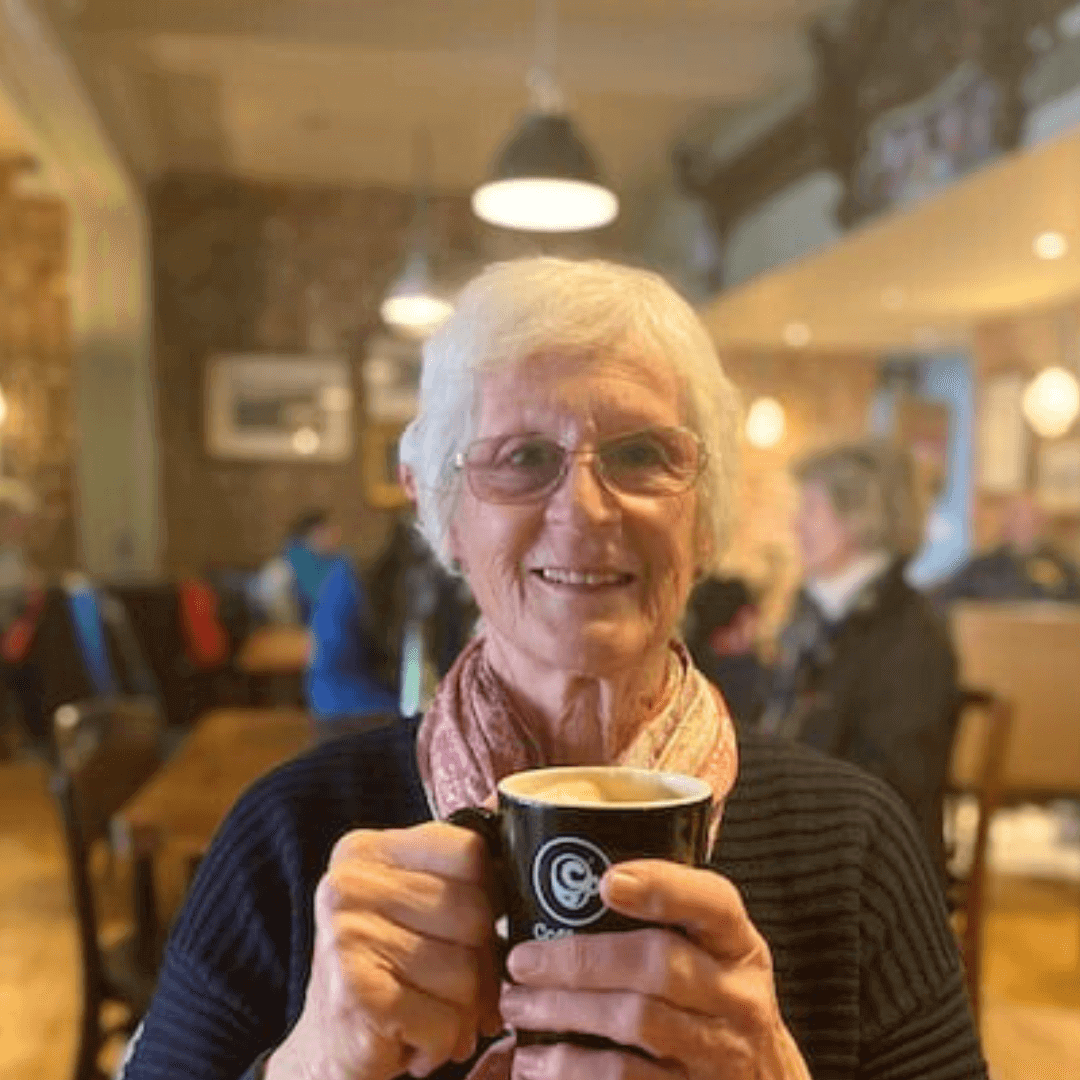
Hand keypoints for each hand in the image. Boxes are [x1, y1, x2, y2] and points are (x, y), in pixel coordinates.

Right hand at [267, 823, 502, 1079]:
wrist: (325, 1048)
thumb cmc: (384, 966)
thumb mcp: (410, 899)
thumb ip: (453, 860)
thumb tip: (507, 800)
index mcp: (367, 850)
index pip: (470, 852)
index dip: (493, 895)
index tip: (478, 924)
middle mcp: (349, 885)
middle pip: (475, 914)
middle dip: (483, 963)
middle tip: (460, 986)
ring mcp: (348, 937)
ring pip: (466, 973)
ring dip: (464, 1011)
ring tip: (433, 1012)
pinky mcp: (356, 995)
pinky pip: (446, 1021)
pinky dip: (443, 1042)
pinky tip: (416, 1038)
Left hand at [500, 861, 811, 1079]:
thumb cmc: (712, 999)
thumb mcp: (711, 951)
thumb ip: (662, 916)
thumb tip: (571, 879)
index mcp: (737, 942)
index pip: (712, 902)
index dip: (662, 887)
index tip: (607, 881)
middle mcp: (738, 995)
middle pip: (658, 965)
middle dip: (579, 960)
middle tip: (521, 961)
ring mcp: (722, 1053)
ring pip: (637, 1023)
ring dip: (565, 1013)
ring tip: (517, 1006)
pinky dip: (573, 1069)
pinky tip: (536, 1061)